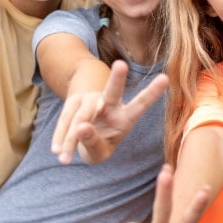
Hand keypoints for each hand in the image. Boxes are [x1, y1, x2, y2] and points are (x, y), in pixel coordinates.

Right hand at [52, 60, 168, 163]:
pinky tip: (57, 150)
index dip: (152, 93)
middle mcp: (110, 104)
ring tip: (63, 157)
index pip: (140, 105)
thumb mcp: (100, 153)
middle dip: (117, 79)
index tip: (165, 78)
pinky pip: (65, 120)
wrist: (80, 137)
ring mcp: (91, 101)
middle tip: (120, 64)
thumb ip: (94, 143)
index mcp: (126, 117)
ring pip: (81, 115)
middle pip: (112, 91)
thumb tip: (80, 128)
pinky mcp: (73, 103)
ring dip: (71, 137)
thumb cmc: (99, 146)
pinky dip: (61, 136)